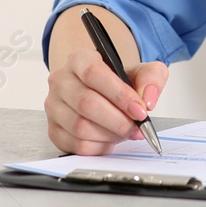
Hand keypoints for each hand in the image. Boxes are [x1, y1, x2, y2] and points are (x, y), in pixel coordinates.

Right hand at [45, 45, 168, 154]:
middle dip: (118, 120)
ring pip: (80, 127)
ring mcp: (54, 107)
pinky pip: (76, 145)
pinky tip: (109, 139)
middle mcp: (61, 81)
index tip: (140, 110)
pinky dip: (99, 147)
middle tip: (136, 127)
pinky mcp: (54, 130)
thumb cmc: (116, 81)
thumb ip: (151, 77)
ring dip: (109, 135)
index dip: (120, 95)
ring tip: (124, 131)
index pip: (94, 74)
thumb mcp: (139, 71)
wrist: (98, 90)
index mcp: (79, 60)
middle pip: (86, 104)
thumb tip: (148, 99)